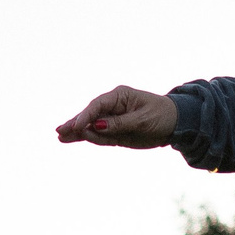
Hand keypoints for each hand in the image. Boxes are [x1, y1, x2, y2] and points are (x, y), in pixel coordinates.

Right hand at [56, 86, 177, 148]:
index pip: (98, 105)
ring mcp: (112, 120)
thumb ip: (119, 123)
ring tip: (61, 137)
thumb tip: (97, 126)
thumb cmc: (161, 115)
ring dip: (77, 132)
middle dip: (75, 123)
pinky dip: (87, 138)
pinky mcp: (114, 132)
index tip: (78, 127)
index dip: (86, 116)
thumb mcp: (142, 120)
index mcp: (119, 96)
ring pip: (91, 126)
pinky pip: (98, 135)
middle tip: (59, 131)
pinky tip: (73, 139)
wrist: (175, 124)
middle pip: (90, 115)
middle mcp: (113, 106)